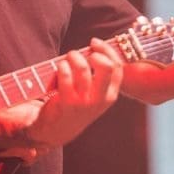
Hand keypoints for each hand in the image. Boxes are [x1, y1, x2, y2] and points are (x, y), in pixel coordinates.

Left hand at [0, 38, 123, 157]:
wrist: (56, 130)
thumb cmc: (75, 105)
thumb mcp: (94, 95)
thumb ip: (99, 75)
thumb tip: (96, 47)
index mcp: (110, 96)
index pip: (117, 67)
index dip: (106, 50)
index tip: (94, 43)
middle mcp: (100, 99)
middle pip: (106, 66)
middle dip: (94, 52)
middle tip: (82, 53)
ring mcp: (84, 101)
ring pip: (83, 67)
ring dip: (73, 57)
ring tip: (66, 59)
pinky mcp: (67, 101)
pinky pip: (65, 74)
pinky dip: (61, 66)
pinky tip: (59, 68)